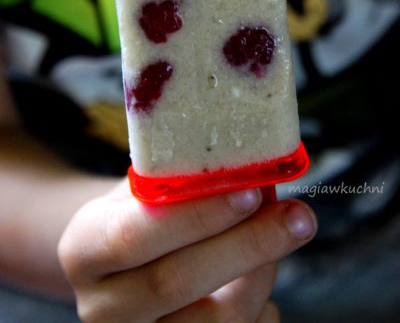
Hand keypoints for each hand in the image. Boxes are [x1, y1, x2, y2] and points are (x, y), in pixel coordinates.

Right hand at [58, 178, 316, 321]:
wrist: (120, 260)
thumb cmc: (141, 213)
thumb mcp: (143, 189)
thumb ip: (179, 180)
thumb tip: (252, 163)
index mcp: (84, 249)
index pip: (134, 235)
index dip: (196, 215)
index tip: (251, 190)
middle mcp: (101, 306)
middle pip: (176, 282)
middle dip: (247, 245)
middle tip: (298, 215)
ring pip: (214, 321)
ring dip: (261, 271)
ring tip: (284, 230)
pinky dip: (262, 306)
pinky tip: (260, 272)